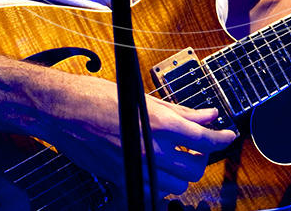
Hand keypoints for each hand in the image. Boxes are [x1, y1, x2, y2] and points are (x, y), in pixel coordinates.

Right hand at [43, 72, 236, 199]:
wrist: (63, 111)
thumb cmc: (96, 97)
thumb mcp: (144, 97)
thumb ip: (180, 110)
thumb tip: (206, 114)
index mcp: (159, 125)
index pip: (204, 140)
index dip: (222, 138)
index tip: (228, 135)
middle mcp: (150, 150)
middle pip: (195, 167)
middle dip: (203, 156)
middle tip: (200, 144)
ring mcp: (136, 167)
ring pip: (177, 186)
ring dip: (183, 173)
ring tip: (179, 157)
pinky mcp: (122, 177)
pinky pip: (153, 192)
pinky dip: (162, 185)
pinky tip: (159, 169)